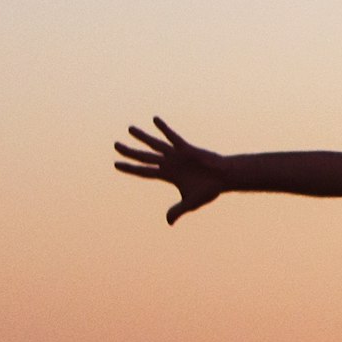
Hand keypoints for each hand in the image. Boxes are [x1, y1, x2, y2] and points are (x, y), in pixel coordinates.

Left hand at [113, 118, 229, 223]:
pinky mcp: (186, 148)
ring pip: (155, 145)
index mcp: (168, 175)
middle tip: (116, 145)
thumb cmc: (209, 189)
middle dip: (130, 152)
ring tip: (129, 128)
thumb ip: (178, 210)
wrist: (225, 178)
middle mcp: (169, 163)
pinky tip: (154, 119)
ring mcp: (176, 155)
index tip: (116, 164)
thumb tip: (168, 222)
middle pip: (144, 157)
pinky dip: (163, 128)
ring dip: (142, 137)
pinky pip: (172, 137)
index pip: (144, 171)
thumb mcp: (191, 203)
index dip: (130, 168)